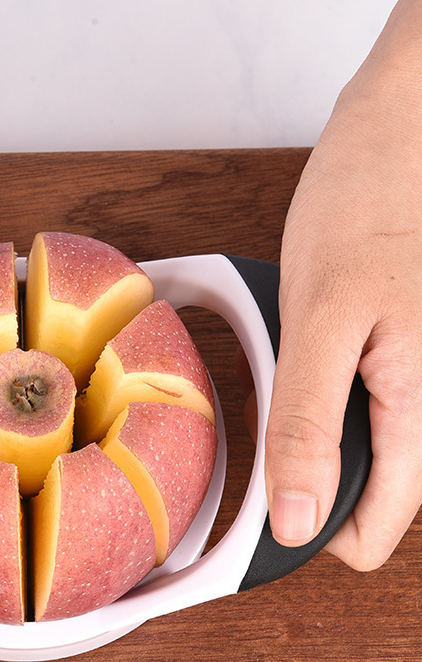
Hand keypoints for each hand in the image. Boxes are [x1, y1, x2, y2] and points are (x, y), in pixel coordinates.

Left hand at [266, 0, 421, 569]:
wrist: (404, 129)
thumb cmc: (367, 203)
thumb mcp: (322, 316)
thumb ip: (310, 424)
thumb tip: (299, 523)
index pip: (373, 531)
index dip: (309, 531)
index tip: (255, 509)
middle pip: (370, 496)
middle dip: (310, 474)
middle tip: (272, 414)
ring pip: (369, 454)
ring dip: (319, 435)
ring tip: (296, 374)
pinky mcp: (411, 360)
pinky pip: (368, 409)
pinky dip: (329, 400)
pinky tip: (313, 358)